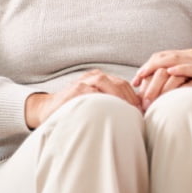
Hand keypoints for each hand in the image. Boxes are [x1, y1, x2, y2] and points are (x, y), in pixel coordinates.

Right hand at [25, 69, 140, 128]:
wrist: (46, 109)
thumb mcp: (94, 103)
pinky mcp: (74, 90)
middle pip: (119, 83)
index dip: (136, 98)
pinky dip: (101, 101)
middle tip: (140, 114)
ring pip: (106, 84)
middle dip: (131, 99)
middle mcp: (93, 77)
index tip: (144, 112)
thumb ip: (111, 104)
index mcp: (101, 79)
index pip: (124, 85)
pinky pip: (91, 93)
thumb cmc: (74, 109)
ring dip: (119, 98)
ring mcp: (83, 82)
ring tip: (128, 113)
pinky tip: (109, 112)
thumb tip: (136, 115)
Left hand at [133, 49, 191, 116]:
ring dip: (157, 70)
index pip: (159, 58)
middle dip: (147, 68)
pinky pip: (190, 67)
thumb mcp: (190, 88)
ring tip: (144, 78)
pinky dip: (179, 68)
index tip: (134, 82)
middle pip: (162, 57)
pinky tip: (169, 73)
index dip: (145, 68)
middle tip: (135, 81)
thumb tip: (155, 96)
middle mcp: (190, 56)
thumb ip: (175, 86)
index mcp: (185, 58)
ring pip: (172, 60)